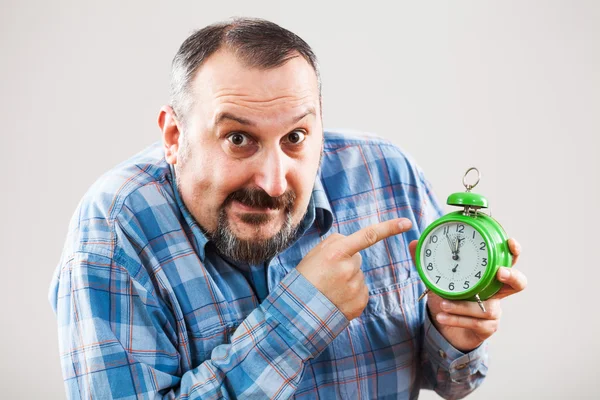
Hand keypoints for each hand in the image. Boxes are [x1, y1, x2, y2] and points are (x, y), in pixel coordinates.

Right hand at [297, 218, 412, 319]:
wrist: (297, 313)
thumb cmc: (303, 280)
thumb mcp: (313, 254)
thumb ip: (334, 243)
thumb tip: (352, 242)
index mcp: (336, 252)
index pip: (368, 235)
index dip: (389, 227)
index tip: (406, 222)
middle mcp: (349, 268)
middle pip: (357, 259)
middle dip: (345, 264)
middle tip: (327, 275)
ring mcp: (356, 287)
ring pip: (358, 276)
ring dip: (347, 280)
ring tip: (329, 289)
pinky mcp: (360, 303)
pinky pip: (360, 291)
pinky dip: (350, 294)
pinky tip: (336, 298)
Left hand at [409, 238, 525, 351]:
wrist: (444, 325)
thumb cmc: (447, 297)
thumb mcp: (436, 278)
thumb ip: (425, 261)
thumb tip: (413, 243)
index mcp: (487, 275)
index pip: (507, 260)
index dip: (513, 252)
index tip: (509, 243)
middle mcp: (496, 292)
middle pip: (518, 283)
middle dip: (512, 276)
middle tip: (500, 273)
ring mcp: (494, 311)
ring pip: (488, 308)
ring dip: (464, 306)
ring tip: (443, 303)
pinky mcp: (487, 328)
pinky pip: (476, 323)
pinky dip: (457, 319)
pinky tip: (442, 316)